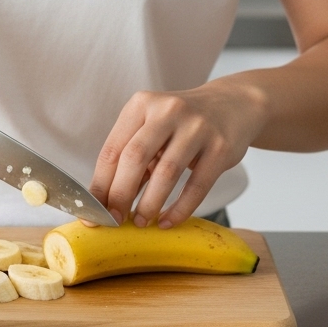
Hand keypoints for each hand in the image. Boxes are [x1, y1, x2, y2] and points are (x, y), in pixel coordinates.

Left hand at [88, 82, 267, 228]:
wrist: (233, 105)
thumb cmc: (182, 124)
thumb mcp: (153, 129)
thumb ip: (133, 159)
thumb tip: (108, 202)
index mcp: (141, 104)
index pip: (112, 149)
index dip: (100, 184)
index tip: (94, 212)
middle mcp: (168, 110)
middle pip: (135, 158)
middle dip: (120, 195)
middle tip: (115, 220)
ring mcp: (197, 127)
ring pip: (166, 172)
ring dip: (149, 203)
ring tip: (141, 222)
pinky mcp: (220, 147)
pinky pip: (197, 185)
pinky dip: (180, 208)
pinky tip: (168, 221)